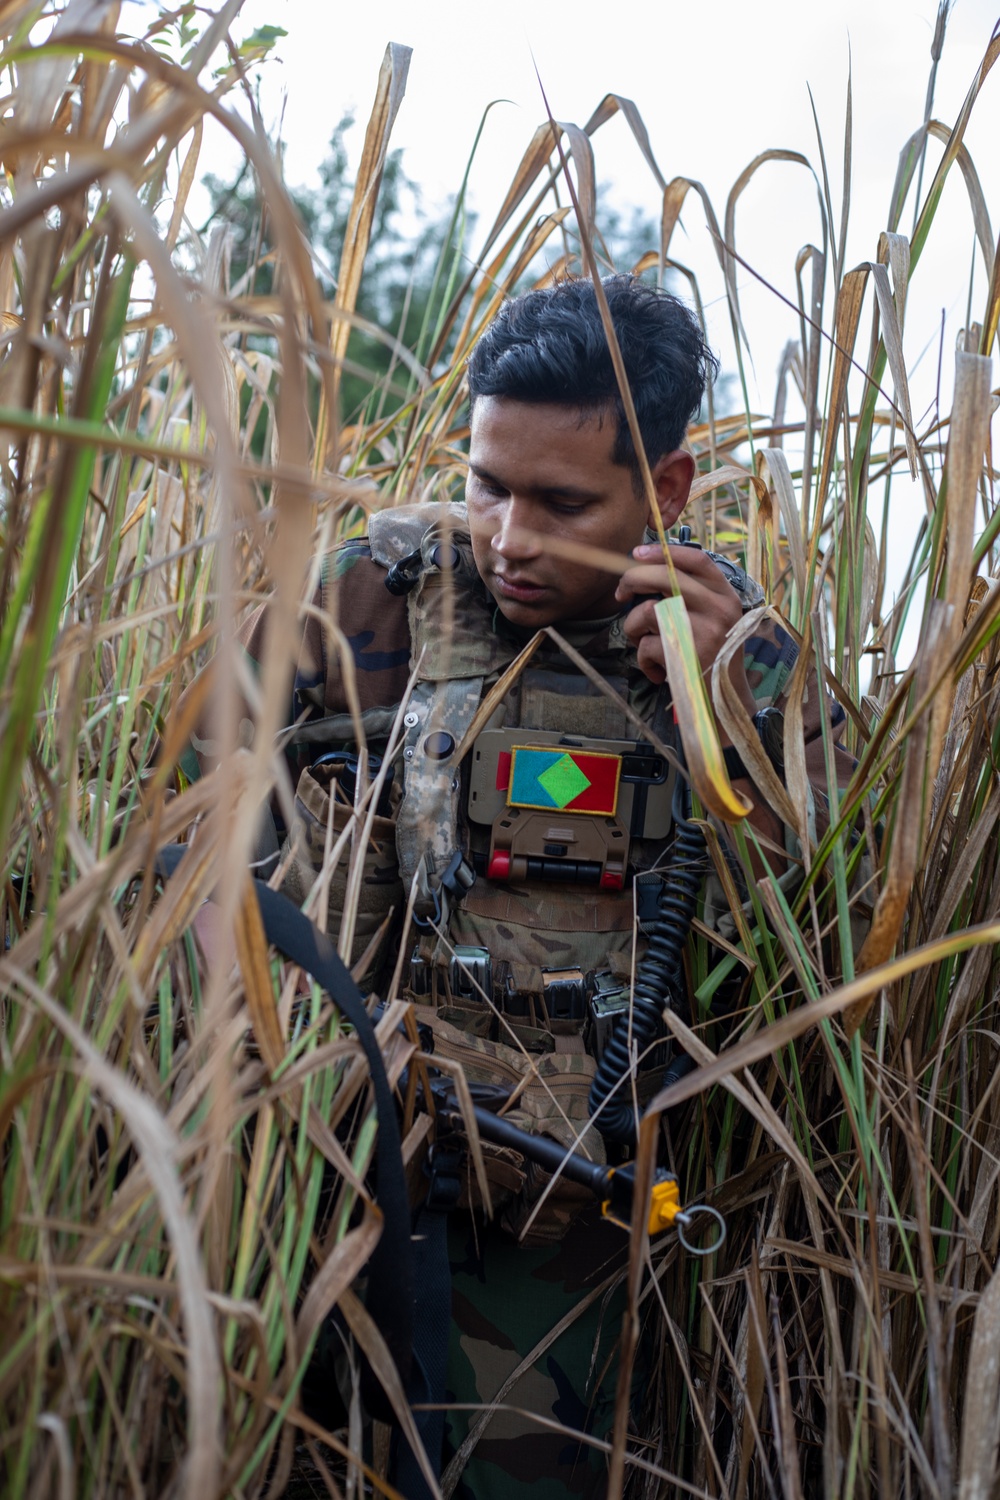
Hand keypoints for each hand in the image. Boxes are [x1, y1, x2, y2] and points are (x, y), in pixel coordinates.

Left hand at [615, 542, 756, 734]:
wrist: (723, 704)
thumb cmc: (707, 658)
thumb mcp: (711, 621)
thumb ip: (688, 596)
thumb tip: (645, 569)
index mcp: (726, 596)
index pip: (697, 560)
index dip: (664, 552)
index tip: (637, 553)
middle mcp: (719, 609)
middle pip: (665, 577)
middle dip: (632, 580)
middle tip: (620, 592)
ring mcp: (705, 631)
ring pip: (647, 611)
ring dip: (634, 628)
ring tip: (645, 644)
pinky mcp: (688, 655)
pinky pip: (646, 645)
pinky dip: (643, 660)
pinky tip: (657, 671)